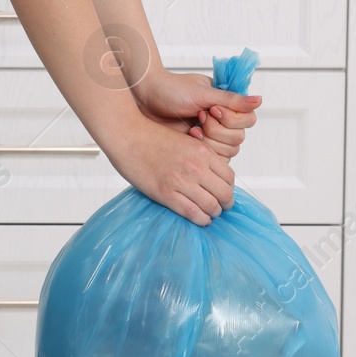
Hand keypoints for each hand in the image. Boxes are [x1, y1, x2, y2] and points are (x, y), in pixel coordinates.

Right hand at [106, 114, 235, 226]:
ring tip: (209, 214)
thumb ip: (200, 157)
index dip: (229, 188)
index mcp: (202, 151)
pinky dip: (201, 220)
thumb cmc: (151, 138)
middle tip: (221, 207)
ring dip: (213, 213)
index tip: (223, 193)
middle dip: (225, 204)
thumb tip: (211, 177)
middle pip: (224, 193)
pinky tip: (201, 219)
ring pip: (211, 206)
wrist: (126, 136)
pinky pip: (192, 213)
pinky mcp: (166, 194)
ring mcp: (181, 181)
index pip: (229, 177)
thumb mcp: (184, 141)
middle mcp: (196, 166)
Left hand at [131, 70, 259, 158]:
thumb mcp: (202, 93)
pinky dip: (202, 151)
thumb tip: (260, 100)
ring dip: (210, 141)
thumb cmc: (171, 90)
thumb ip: (231, 100)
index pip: (248, 120)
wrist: (145, 101)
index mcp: (227, 104)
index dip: (231, 119)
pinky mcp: (199, 149)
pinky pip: (213, 160)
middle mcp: (223, 121)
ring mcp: (211, 136)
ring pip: (227, 151)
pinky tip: (188, 139)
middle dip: (218, 130)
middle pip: (238, 138)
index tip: (211, 110)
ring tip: (193, 128)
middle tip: (199, 117)